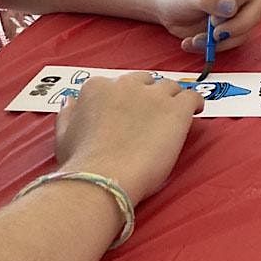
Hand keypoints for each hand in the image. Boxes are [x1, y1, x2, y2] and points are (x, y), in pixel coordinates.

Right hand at [56, 71, 202, 204]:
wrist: (105, 178)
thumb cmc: (82, 163)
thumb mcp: (65, 135)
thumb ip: (69, 114)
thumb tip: (72, 101)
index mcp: (98, 87)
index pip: (118, 84)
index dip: (126, 100)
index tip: (129, 114)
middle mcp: (127, 84)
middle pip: (146, 82)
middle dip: (150, 96)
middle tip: (152, 117)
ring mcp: (154, 95)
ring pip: (170, 87)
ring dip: (172, 99)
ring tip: (173, 117)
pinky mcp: (176, 109)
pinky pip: (192, 96)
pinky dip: (195, 103)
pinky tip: (195, 112)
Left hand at [151, 0, 260, 52]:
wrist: (166, 9)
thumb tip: (231, 8)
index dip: (233, 5)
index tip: (213, 16)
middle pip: (257, 11)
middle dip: (236, 27)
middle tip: (215, 34)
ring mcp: (240, 12)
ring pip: (247, 30)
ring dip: (222, 41)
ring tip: (196, 40)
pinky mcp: (234, 29)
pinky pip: (234, 42)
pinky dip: (216, 47)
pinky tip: (196, 44)